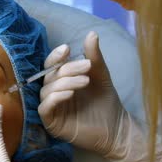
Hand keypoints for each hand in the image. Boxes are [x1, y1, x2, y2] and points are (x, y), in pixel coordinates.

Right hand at [38, 31, 161, 161]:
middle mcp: (52, 93)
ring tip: (85, 81)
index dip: (55, 56)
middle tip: (87, 66)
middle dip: (67, 69)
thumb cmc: (105, 101)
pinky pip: (45, 108)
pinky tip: (70, 94)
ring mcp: (51, 108)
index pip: (50, 65)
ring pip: (47, 90)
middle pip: (50, 76)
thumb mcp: (100, 74)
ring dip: (65, 82)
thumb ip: (94, 56)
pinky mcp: (51, 123)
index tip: (67, 49)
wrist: (116, 127)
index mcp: (60, 80)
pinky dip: (55, 98)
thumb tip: (92, 33)